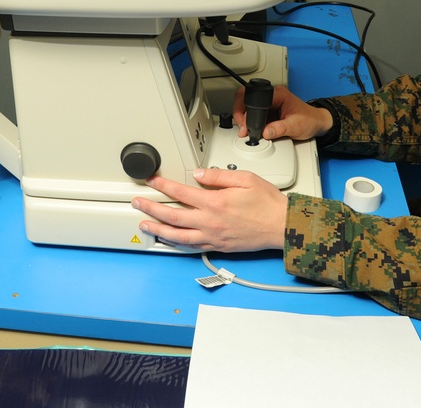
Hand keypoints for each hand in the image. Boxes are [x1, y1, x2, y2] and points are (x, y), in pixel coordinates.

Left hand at [132, 168, 287, 252]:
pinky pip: (191, 246)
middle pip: (172, 216)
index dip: (163, 186)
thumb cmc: (268, 203)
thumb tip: (200, 174)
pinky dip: (176, 243)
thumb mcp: (245, 179)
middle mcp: (210, 222)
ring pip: (177, 236)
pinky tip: (169, 240)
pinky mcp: (218, 246)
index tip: (152, 181)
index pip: (181, 192)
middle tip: (138, 203)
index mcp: (215, 203)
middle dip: (151, 209)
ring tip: (144, 225)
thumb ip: (219, 176)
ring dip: (158, 230)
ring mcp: (212, 237)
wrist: (282, 226)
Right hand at [233, 84, 332, 141]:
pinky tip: (252, 129)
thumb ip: (280, 129)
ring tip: (246, 130)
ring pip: (248, 106)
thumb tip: (265, 132)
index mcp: (278, 94)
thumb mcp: (295, 126)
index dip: (246, 111)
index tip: (246, 124)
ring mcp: (269, 103)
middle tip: (242, 128)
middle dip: (240, 113)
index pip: (255, 98)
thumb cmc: (310, 120)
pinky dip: (250, 122)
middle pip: (246, 98)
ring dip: (244, 118)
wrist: (317, 123)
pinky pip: (254, 113)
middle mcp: (272, 96)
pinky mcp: (268, 110)